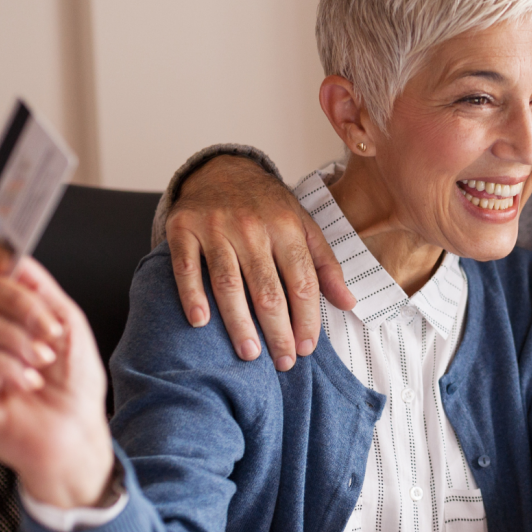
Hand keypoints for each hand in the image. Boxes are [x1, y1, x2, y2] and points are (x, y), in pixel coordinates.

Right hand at [0, 238, 113, 508]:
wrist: (75, 432)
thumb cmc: (71, 386)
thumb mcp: (64, 319)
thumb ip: (34, 284)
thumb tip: (7, 255)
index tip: (6, 259)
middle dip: (19, 304)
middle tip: (50, 332)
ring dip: (16, 338)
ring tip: (41, 361)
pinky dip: (5, 365)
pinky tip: (24, 381)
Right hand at [165, 155, 354, 369]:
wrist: (223, 169)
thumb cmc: (269, 207)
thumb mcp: (304, 227)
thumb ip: (326, 265)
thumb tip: (349, 303)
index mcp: (286, 227)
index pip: (302, 282)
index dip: (307, 319)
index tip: (307, 348)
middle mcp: (251, 226)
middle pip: (267, 290)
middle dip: (278, 331)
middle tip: (283, 362)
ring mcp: (215, 226)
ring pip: (228, 284)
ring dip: (239, 323)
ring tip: (250, 354)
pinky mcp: (183, 228)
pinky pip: (186, 267)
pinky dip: (192, 295)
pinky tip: (200, 322)